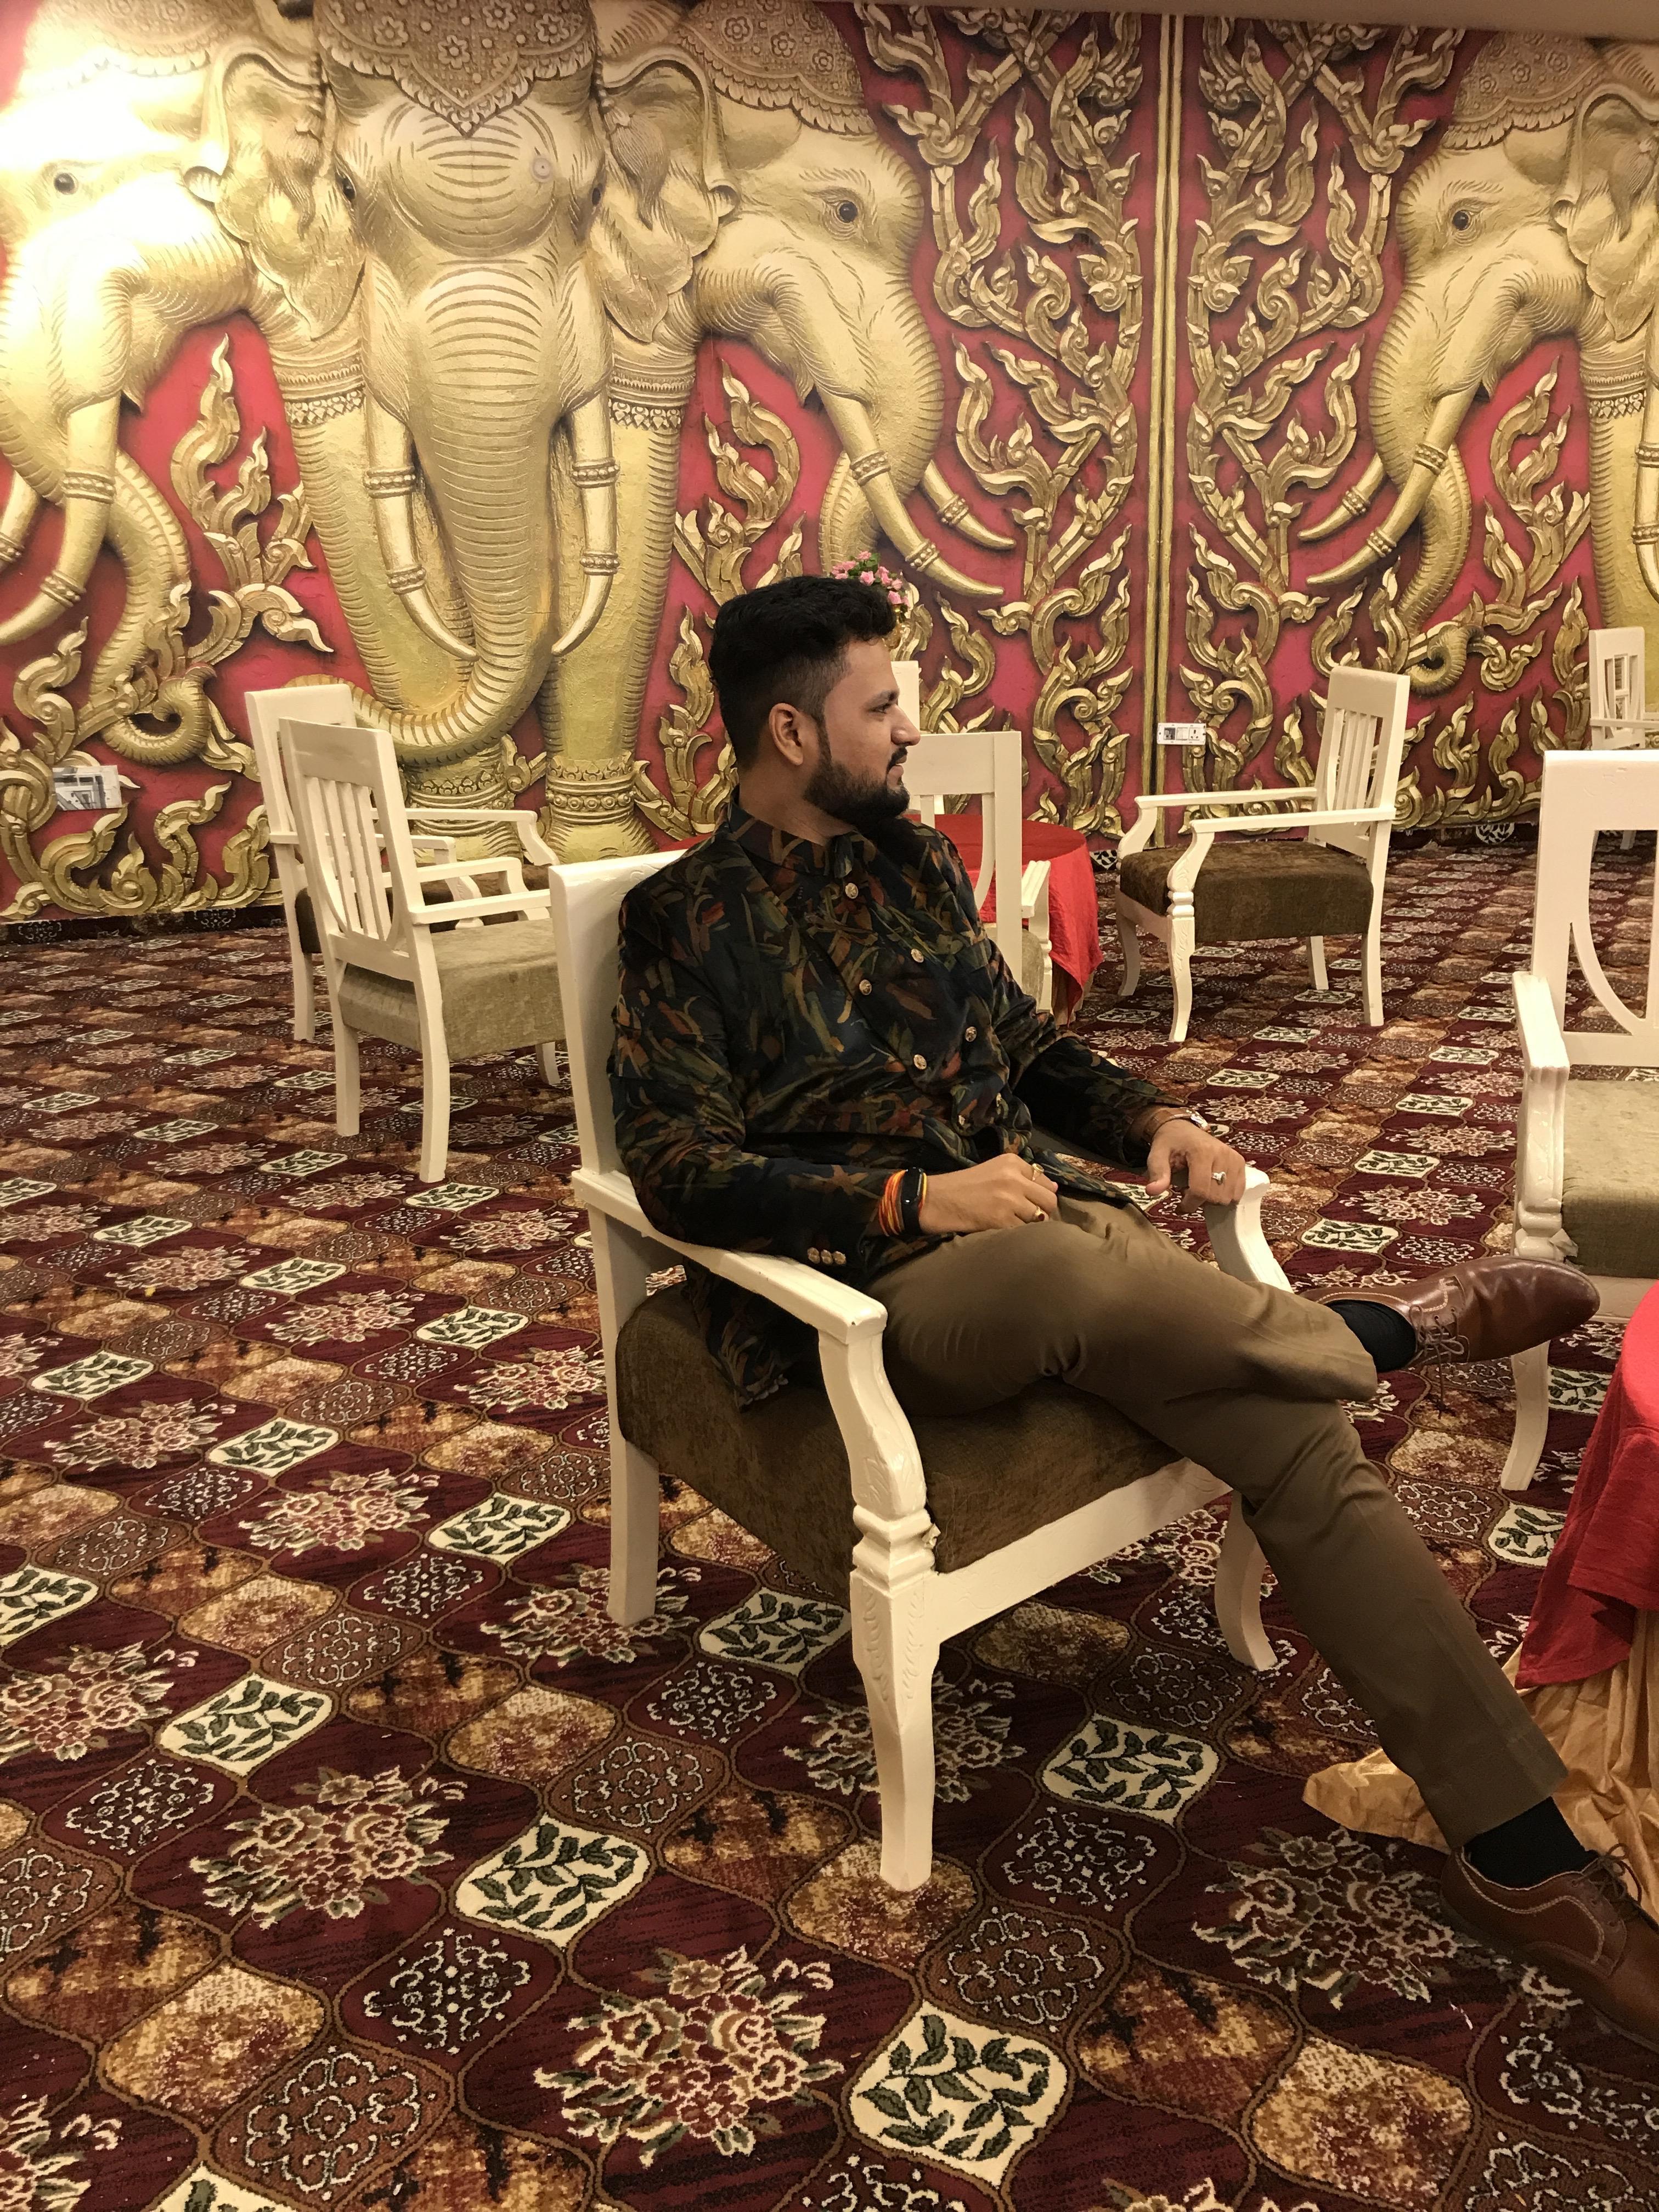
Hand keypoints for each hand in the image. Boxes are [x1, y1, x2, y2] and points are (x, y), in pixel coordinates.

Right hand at [918, 1154, 1058, 1233]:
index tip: (1031, 1201)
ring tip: (1013, 1223)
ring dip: (1030, 1224)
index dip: (1041, 1194)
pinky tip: (1004, 1229)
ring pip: (1039, 1218)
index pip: (1045, 1181)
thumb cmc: (963, 1185)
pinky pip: (1024, 1231)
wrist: (937, 1200)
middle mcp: (1014, 1178)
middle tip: (1030, 1217)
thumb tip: (1053, 1188)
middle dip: (1044, 1211)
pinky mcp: (1002, 1220)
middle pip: (1049, 1200)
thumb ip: (1022, 1176)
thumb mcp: (994, 1170)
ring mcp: (1009, 1200)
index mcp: (1012, 1162)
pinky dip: (1017, 1233)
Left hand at [1144, 1117, 1247, 1206]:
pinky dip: (1224, 1195)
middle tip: (1188, 1192)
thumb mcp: (1157, 1155)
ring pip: (1228, 1197)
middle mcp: (1222, 1154)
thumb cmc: (1170, 1143)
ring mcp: (1234, 1158)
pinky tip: (1212, 1187)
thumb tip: (1152, 1191)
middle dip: (1200, 1202)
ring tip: (1199, 1187)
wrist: (1183, 1129)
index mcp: (1202, 1151)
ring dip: (1212, 1199)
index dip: (1189, 1204)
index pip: (1200, 1190)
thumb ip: (1157, 1173)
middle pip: (1216, 1196)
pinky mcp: (1240, 1162)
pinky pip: (1238, 1191)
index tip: (1179, 1206)